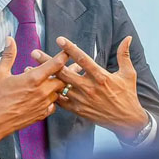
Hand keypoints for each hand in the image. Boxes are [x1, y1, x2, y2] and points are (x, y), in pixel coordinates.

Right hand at [0, 37, 66, 148]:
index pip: (55, 64)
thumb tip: (9, 40)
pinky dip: (53, 99)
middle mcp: (41, 91)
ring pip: (59, 91)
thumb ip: (8, 55)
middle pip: (63, 78)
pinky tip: (47, 95)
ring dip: (57, 85)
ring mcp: (43, 104)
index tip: (69, 50)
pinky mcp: (42, 114)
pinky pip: (54, 105)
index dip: (64, 55)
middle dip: (67, 71)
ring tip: (55, 79)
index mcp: (33, 78)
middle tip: (73, 66)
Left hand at [33, 36, 148, 140]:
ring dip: (44, 78)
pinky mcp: (78, 110)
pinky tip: (39, 88)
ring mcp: (82, 100)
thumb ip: (124, 55)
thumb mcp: (128, 74)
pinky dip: (50, 94)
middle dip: (48, 62)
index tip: (59, 40)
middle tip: (34, 53)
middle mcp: (89, 88)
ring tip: (29, 70)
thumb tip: (128, 38)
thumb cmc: (128, 95)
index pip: (83, 60)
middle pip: (64, 72)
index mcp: (101, 77)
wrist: (126, 120)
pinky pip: (61, 102)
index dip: (70, 49)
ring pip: (60, 87)